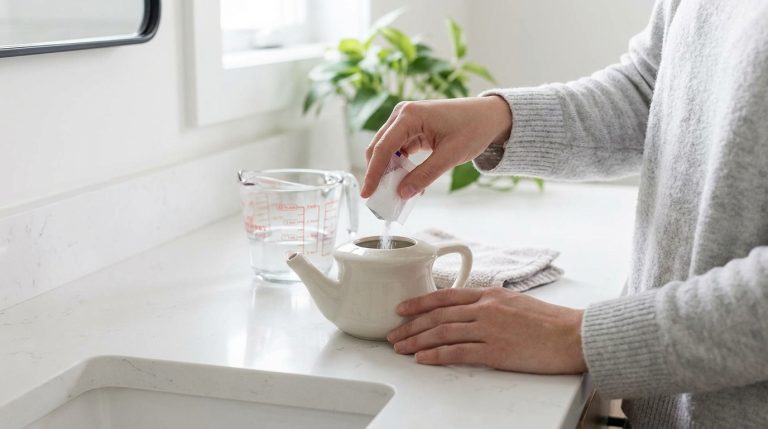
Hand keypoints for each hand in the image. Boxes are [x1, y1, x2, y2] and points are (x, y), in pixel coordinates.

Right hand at [360, 96, 512, 198]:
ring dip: (389, 171)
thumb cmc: (473, 128)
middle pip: (379, 148)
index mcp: (409, 116)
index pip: (383, 148)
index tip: (367, 194)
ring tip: (393, 192)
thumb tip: (402, 194)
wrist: (489, 116)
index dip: (373, 173)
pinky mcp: (412, 129)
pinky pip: (398, 150)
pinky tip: (407, 182)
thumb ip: (424, 175)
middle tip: (377, 198)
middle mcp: (403, 114)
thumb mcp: (450, 156)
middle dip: (377, 173)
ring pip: (386, 150)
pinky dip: (400, 167)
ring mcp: (406, 121)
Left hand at [386, 288, 586, 373]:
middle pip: (437, 316)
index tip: (401, 309)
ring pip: (442, 333)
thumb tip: (471, 311)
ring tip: (400, 348)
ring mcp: (489, 330)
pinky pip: (457, 353)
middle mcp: (485, 309)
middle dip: (411, 325)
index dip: (419, 302)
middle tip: (393, 333)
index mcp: (489, 295)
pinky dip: (435, 355)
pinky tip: (422, 359)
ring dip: (416, 340)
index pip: (445, 296)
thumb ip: (490, 305)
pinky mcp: (495, 352)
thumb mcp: (516, 302)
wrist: (574, 335)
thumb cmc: (550, 322)